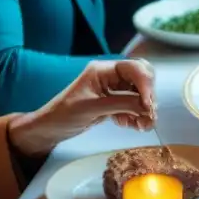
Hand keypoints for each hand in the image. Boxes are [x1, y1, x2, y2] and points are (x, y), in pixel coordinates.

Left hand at [7, 60, 156, 158]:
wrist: (49, 129)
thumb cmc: (64, 114)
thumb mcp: (92, 108)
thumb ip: (121, 104)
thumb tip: (147, 107)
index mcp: (103, 70)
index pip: (134, 68)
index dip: (146, 84)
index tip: (148, 104)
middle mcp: (111, 77)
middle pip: (142, 79)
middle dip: (148, 97)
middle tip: (149, 115)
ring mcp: (113, 90)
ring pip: (140, 95)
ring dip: (144, 110)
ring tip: (142, 126)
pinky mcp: (114, 103)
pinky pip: (134, 106)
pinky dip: (137, 116)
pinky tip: (133, 126)